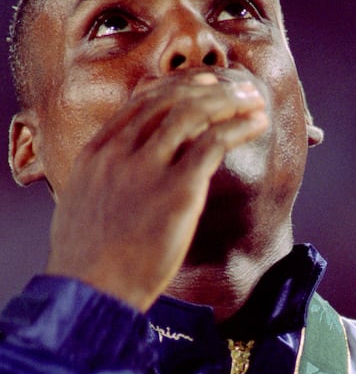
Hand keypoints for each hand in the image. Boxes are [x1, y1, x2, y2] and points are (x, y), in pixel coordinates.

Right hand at [46, 73, 267, 309]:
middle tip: (238, 87)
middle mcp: (119, 153)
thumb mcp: (81, 212)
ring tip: (254, 100)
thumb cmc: (89, 267)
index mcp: (95, 155)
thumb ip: (101, 188)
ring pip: (193, 114)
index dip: (176, 87)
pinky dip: (239, 128)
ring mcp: (147, 169)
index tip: (202, 82)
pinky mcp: (176, 190)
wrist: (92, 291)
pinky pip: (213, 144)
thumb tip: (112, 190)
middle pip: (168, 102)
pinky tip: (256, 124)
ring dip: (229, 101)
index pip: (139, 104)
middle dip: (209, 88)